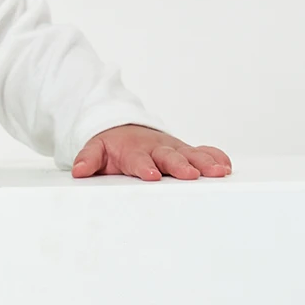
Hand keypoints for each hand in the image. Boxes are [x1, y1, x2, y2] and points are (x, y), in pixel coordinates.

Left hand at [71, 124, 232, 180]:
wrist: (123, 128)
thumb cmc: (112, 146)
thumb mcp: (95, 149)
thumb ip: (87, 159)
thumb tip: (78, 170)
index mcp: (133, 151)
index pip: (138, 160)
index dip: (145, 167)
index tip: (152, 175)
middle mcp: (156, 149)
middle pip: (169, 157)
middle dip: (180, 166)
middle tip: (190, 175)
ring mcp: (173, 149)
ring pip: (190, 155)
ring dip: (204, 163)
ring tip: (218, 173)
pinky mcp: (185, 150)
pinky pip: (202, 152)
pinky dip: (215, 157)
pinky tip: (225, 167)